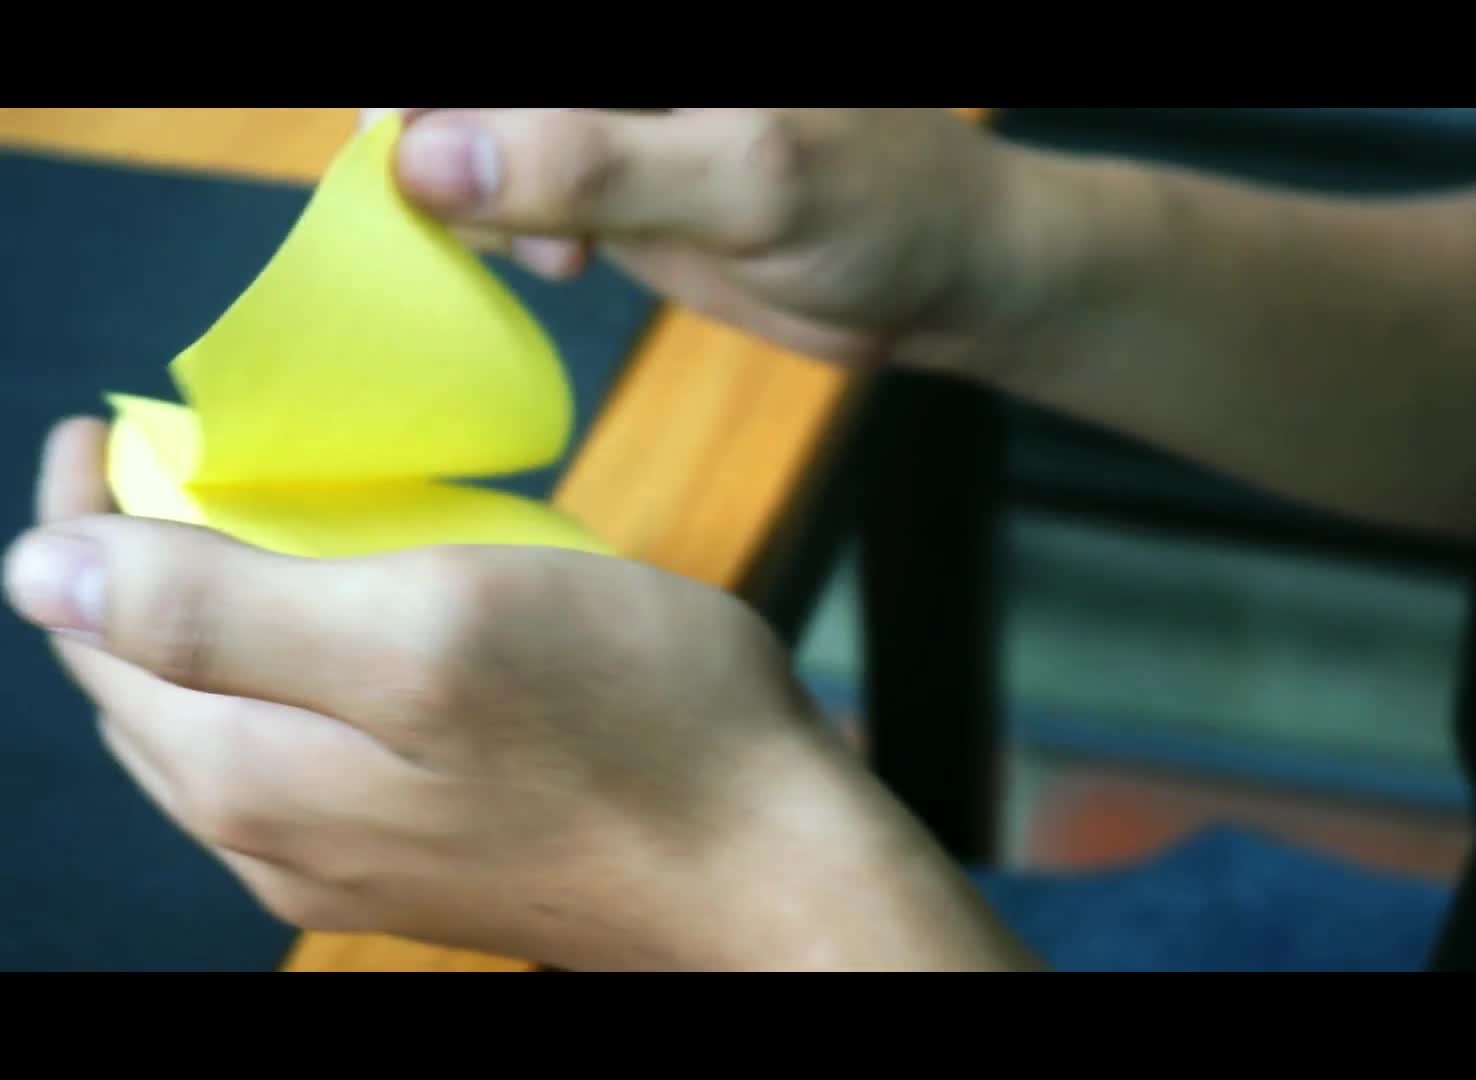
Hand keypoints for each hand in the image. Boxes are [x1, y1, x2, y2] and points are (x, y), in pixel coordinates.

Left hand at [8, 418, 1036, 969]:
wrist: (776, 871)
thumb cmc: (640, 732)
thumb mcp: (433, 625)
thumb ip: (221, 609)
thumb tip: (37, 572)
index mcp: (253, 772)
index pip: (96, 631)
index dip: (83, 514)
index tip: (105, 425)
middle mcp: (277, 838)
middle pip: (150, 685)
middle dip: (138, 569)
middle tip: (179, 463)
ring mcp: (352, 863)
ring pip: (227, 723)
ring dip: (217, 623)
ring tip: (265, 529)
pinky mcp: (426, 862)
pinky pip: (310, 755)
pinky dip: (298, 675)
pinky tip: (367, 632)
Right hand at [373, 108, 1059, 374]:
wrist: (937, 272)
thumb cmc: (880, 205)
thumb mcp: (748, 180)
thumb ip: (592, 163)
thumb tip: (425, 157)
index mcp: (657, 33)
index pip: (505, 68)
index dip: (434, 102)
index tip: (403, 147)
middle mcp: (623, 69)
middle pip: (473, 93)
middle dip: (454, 138)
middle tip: (516, 223)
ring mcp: (607, 108)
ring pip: (473, 127)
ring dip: (472, 188)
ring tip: (555, 253)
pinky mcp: (601, 163)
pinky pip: (501, 176)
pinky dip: (500, 219)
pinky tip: (559, 259)